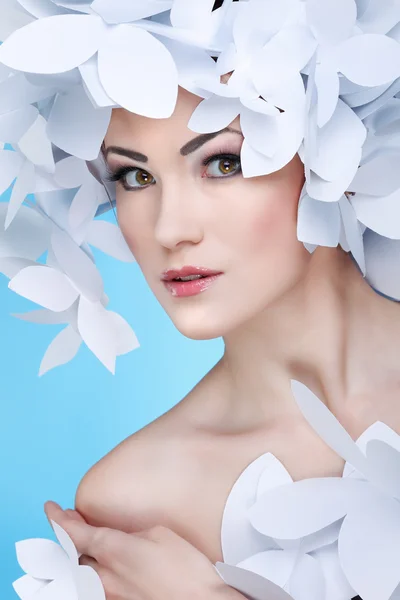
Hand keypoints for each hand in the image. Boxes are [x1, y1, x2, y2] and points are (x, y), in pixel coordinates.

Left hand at [44, 501, 240, 599]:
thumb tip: (124, 539)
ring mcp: (111, 594)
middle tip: (68, 520)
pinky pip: (96, 588)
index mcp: (112, 549)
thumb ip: (133, 533)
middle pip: (71, 555)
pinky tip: (100, 568)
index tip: (50, 507)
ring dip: (78, 557)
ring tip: (81, 544)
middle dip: (67, 537)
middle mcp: (105, 574)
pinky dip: (91, 575)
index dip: (58, 519)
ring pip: (81, 574)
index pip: (73, 532)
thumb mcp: (160, 534)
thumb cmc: (186, 568)